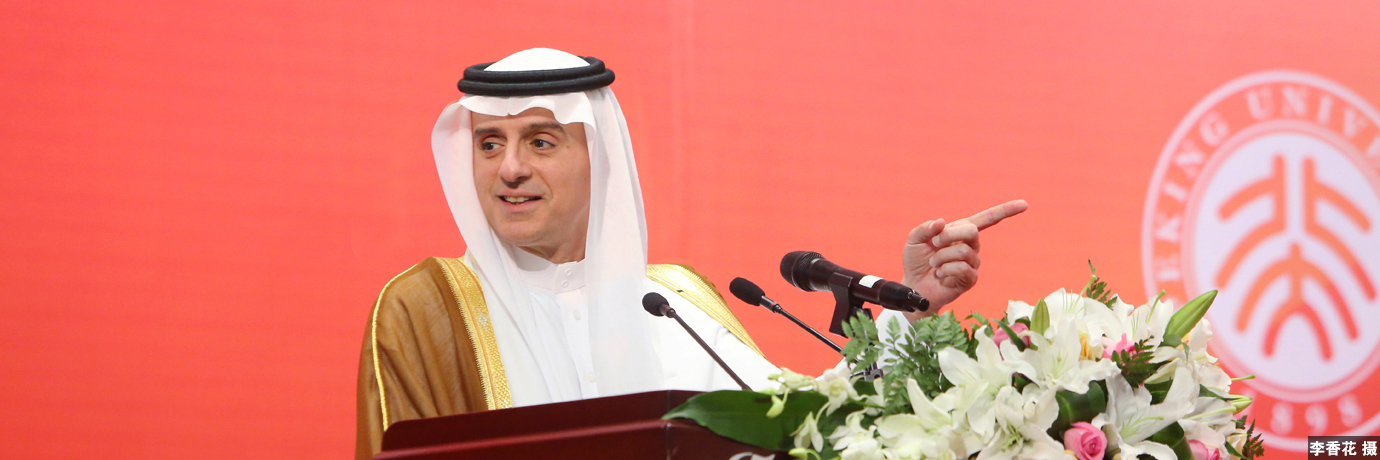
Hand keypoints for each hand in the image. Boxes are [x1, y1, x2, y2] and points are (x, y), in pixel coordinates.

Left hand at [900, 200, 1027, 320]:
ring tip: (934, 265)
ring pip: (963, 251)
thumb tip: (941, 222)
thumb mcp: (914, 240)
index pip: (987, 219)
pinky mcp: (970, 279)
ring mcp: (972, 262)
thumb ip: (925, 228)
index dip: (1005, 210)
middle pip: (972, 231)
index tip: (1025, 204)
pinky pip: (964, 269)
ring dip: (942, 257)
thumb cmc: (916, 262)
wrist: (914, 287)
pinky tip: (941, 276)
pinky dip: (946, 270)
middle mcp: (970, 245)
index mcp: (960, 231)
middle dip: (948, 236)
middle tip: (934, 244)